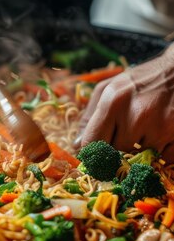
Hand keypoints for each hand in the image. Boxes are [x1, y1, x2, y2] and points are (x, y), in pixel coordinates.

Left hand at [78, 46, 173, 160]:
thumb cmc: (141, 80)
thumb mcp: (109, 89)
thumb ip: (90, 117)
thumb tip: (77, 146)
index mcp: (113, 101)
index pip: (92, 142)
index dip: (92, 150)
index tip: (95, 152)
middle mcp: (136, 115)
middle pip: (115, 153)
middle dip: (118, 146)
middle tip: (127, 131)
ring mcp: (160, 127)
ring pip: (139, 157)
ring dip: (141, 148)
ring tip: (147, 127)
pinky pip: (163, 159)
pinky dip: (162, 152)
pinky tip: (162, 133)